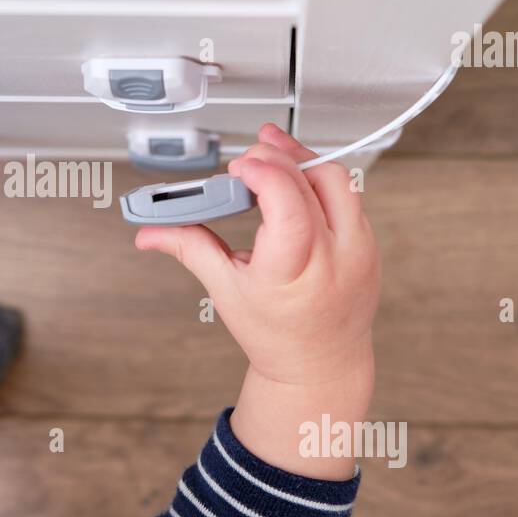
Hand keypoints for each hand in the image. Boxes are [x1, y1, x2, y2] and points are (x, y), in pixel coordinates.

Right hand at [134, 125, 378, 476]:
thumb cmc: (274, 334)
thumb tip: (149, 233)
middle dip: (273, 158)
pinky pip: (348, 194)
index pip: (286, 201)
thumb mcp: (225, 291)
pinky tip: (294, 175)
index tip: (237, 169)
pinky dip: (318, 178)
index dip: (262, 172)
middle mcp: (333, 256)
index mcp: (292, 270)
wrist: (319, 364)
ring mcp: (358, 248)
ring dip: (301, 159)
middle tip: (245, 163)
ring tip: (271, 153)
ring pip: (336, 178)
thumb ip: (189, 248)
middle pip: (310, 179)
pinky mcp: (368, 243)